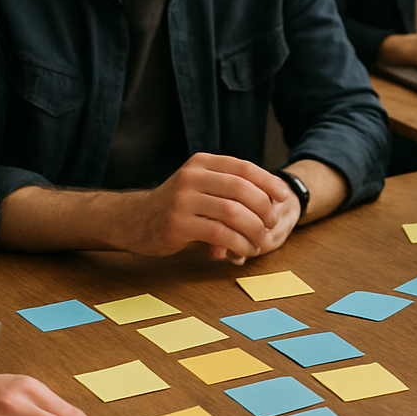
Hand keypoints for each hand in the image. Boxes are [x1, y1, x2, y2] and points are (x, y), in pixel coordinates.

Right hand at [127, 153, 295, 263]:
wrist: (133, 220)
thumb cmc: (175, 206)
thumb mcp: (198, 187)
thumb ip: (227, 190)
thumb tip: (271, 201)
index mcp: (201, 163)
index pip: (244, 167)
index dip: (268, 182)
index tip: (283, 197)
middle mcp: (192, 177)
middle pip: (242, 189)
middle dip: (264, 209)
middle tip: (271, 224)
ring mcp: (183, 200)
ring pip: (233, 212)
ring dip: (253, 230)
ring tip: (259, 242)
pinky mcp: (178, 224)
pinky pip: (219, 233)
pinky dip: (237, 244)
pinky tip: (242, 252)